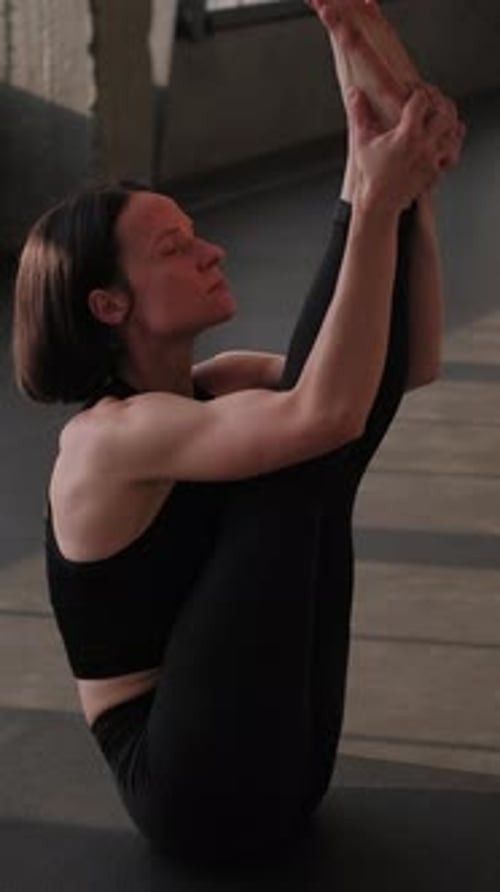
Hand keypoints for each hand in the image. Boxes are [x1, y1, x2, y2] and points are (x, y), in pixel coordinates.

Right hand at [348, 86, 460, 212]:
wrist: (379, 203)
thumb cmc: (370, 174)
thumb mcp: (362, 141)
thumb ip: (359, 113)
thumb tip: (353, 92)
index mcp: (407, 135)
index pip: (422, 100)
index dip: (418, 92)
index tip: (412, 92)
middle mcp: (424, 146)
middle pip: (445, 112)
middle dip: (439, 102)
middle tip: (430, 101)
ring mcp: (433, 160)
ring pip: (454, 132)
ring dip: (448, 121)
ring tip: (438, 117)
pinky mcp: (436, 171)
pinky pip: (453, 153)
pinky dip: (451, 143)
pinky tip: (443, 138)